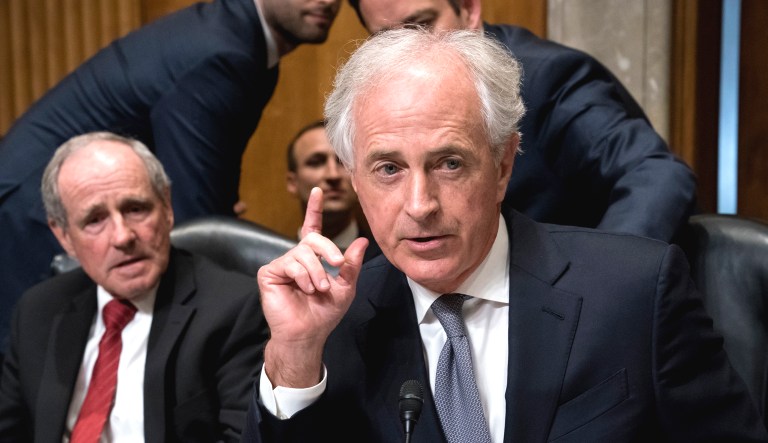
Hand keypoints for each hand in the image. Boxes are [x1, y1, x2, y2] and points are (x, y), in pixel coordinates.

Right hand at [257, 187, 367, 386]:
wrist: (308, 334)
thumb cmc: (324, 313)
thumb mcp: (346, 287)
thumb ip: (351, 264)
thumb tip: (363, 242)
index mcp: (313, 258)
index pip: (312, 229)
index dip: (314, 209)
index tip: (318, 190)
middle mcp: (296, 258)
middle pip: (312, 239)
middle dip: (328, 250)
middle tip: (337, 266)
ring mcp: (282, 264)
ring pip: (303, 253)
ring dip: (317, 272)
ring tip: (319, 289)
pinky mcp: (270, 273)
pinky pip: (289, 264)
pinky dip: (303, 276)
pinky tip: (305, 289)